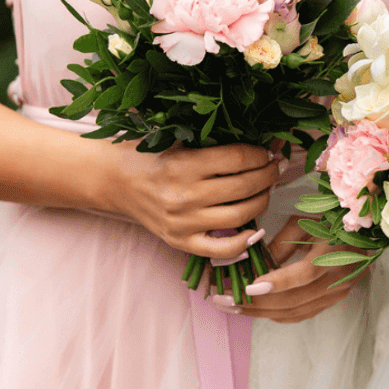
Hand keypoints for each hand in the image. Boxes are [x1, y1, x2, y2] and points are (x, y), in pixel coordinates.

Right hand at [102, 142, 281, 258]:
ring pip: (240, 216)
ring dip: (262, 201)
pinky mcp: (180, 241)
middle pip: (244, 187)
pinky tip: (254, 229)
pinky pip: (221, 249)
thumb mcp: (177, 138)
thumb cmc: (148, 154)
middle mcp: (183, 195)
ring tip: (265, 190)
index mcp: (183, 164)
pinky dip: (243, 242)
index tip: (268, 152)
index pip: (238, 159)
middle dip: (268, 175)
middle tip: (274, 168)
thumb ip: (214, 141)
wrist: (114, 181)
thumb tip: (261, 145)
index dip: (261, 155)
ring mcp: (182, 222)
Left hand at [211, 215, 369, 322]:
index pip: (304, 274)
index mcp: (334, 252)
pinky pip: (301, 315)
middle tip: (222, 299)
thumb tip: (255, 265)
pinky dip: (276, 315)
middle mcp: (338, 278)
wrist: (365, 232)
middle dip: (254, 303)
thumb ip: (281, 244)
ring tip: (230, 307)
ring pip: (294, 312)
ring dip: (259, 313)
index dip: (277, 283)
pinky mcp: (333, 301)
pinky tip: (255, 309)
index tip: (248, 287)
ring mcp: (337, 293)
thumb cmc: (331, 219)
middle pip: (293, 300)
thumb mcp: (305, 222)